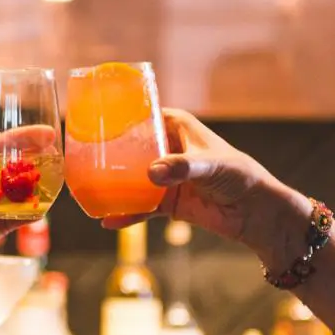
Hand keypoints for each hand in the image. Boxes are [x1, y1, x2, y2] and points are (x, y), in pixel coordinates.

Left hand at [0, 125, 55, 284]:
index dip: (22, 138)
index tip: (45, 134)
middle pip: (14, 165)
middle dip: (37, 158)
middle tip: (59, 152)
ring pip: (20, 191)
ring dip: (38, 185)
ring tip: (59, 177)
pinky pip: (19, 217)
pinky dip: (33, 213)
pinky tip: (46, 207)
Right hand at [101, 109, 298, 253]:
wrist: (256, 213)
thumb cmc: (240, 176)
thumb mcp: (212, 166)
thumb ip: (183, 168)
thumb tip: (152, 174)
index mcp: (176, 126)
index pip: (141, 114)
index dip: (117, 115)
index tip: (91, 119)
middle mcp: (166, 148)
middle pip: (129, 148)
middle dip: (106, 153)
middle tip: (78, 157)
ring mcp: (165, 177)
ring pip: (130, 178)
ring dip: (110, 185)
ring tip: (84, 190)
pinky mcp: (167, 202)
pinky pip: (140, 207)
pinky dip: (125, 215)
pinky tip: (106, 221)